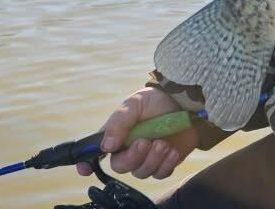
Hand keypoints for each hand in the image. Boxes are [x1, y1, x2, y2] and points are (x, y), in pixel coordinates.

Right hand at [75, 86, 198, 180]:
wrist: (188, 103)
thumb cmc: (158, 100)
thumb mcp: (136, 103)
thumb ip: (119, 122)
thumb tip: (106, 146)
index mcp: (117, 134)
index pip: (96, 151)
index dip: (87, 163)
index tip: (85, 169)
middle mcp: (128, 148)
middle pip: (120, 166)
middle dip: (133, 157)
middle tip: (146, 142)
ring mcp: (146, 157)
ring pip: (141, 172)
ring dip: (153, 159)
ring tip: (163, 142)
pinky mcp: (164, 163)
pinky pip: (160, 174)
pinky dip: (166, 164)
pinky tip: (173, 150)